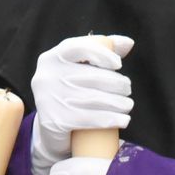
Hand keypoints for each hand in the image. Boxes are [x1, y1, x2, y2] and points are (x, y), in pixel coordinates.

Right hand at [30, 35, 134, 174]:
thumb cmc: (69, 93)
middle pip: (91, 75)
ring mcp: (47, 99)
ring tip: (128, 105)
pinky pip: (89, 118)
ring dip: (118, 103)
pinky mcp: (53, 121)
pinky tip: (124, 120)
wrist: (48, 131)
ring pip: (93, 98)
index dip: (102, 54)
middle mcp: (46, 76)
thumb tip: (128, 43)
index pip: (79, 48)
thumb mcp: (78, 69)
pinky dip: (111, 119)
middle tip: (127, 90)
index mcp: (51, 58)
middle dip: (116, 83)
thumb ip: (101, 51)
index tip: (119, 64)